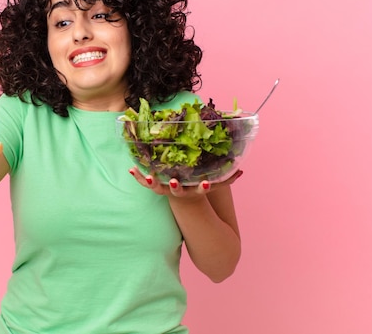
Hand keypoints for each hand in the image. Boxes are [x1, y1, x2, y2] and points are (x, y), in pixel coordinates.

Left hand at [129, 167, 243, 199]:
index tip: (206, 184)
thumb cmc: (198, 188)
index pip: (200, 190)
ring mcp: (165, 189)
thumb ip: (226, 178)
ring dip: (151, 182)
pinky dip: (138, 176)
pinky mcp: (155, 185)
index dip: (203, 188)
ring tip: (146, 176)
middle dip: (175, 187)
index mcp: (193, 191)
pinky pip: (145, 181)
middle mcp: (179, 191)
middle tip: (174, 182)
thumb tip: (240, 170)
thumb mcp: (213, 184)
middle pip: (176, 191)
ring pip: (157, 187)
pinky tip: (131, 169)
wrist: (184, 203)